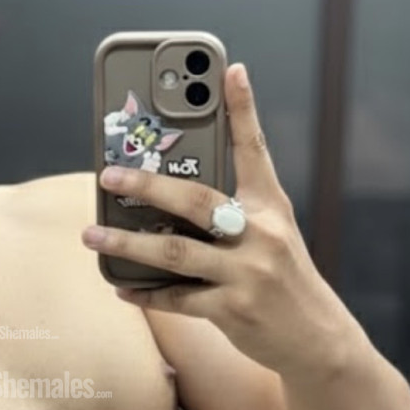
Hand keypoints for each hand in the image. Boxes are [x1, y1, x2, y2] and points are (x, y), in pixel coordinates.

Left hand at [83, 63, 349, 372]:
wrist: (317, 339)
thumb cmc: (282, 278)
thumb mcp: (272, 233)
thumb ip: (232, 209)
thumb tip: (167, 193)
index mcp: (271, 207)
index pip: (254, 150)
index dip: (243, 109)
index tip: (228, 70)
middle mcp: (261, 235)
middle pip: (196, 201)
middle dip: (147, 185)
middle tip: (108, 175)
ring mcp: (248, 274)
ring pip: (175, 253)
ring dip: (127, 243)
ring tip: (92, 235)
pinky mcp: (233, 310)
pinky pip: (177, 299)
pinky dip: (145, 293)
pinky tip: (121, 286)